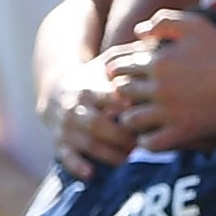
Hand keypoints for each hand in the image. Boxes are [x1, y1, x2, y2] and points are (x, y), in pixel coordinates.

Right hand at [51, 61, 137, 177]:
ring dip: (108, 154)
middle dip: (119, 136)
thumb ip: (129, 58)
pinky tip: (91, 174)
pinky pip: (65, 156)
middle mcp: (75, 108)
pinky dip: (77, 166)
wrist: (57, 90)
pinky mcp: (60, 142)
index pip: (103, 95)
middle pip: (96, 124)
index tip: (134, 106)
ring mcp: (66, 127)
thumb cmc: (95, 78)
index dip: (117, 101)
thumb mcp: (107, 64)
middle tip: (141, 143)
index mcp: (88, 88)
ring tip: (128, 158)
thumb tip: (158, 41)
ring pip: (86, 143)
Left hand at [106, 10, 215, 149]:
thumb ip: (163, 21)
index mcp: (158, 61)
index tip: (132, 79)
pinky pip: (150, 143)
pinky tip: (155, 135)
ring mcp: (171, 110)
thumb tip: (137, 32)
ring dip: (132, 120)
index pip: (118, 69)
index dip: (120, 75)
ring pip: (130, 120)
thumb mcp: (195, 24)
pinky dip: (148, 141)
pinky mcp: (185, 130)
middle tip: (133, 100)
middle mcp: (159, 86)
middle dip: (123, 96)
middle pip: (120, 94)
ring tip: (142, 120)